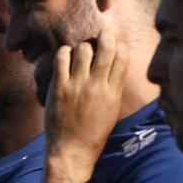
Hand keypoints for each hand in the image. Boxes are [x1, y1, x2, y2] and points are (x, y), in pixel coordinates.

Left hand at [44, 31, 126, 167]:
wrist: (72, 151)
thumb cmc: (93, 133)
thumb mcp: (112, 110)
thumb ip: (114, 87)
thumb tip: (115, 66)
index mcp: (114, 92)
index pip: (123, 57)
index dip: (119, 44)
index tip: (114, 41)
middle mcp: (98, 86)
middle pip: (106, 48)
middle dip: (105, 35)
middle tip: (101, 31)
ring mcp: (78, 86)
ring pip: (83, 49)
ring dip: (82, 46)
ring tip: (79, 52)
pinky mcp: (60, 88)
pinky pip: (62, 59)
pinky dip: (64, 52)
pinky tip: (64, 56)